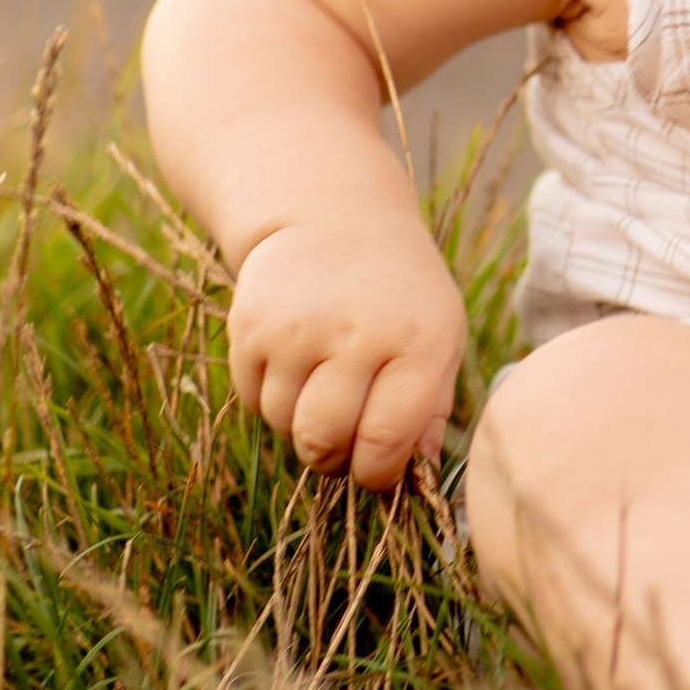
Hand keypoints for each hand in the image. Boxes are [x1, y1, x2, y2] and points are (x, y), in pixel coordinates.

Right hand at [225, 195, 468, 488]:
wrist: (333, 215)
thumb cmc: (399, 291)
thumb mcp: (439, 335)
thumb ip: (433, 406)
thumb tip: (421, 474)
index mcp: (417, 341)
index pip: (386, 441)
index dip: (378, 473)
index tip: (378, 469)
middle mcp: (356, 332)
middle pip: (325, 442)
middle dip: (333, 458)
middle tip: (344, 439)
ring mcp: (298, 327)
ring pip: (284, 425)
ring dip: (301, 424)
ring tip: (323, 384)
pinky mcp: (250, 324)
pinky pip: (253, 400)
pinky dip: (272, 398)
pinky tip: (295, 362)